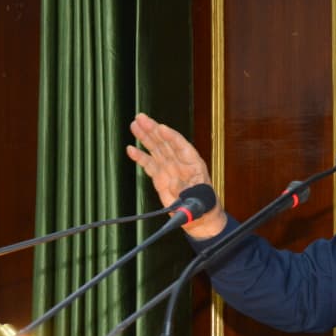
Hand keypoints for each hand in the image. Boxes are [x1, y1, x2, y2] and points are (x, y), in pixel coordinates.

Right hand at [127, 112, 225, 238]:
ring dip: (146, 136)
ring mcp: (170, 168)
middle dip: (153, 130)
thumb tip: (174, 183)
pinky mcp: (161, 177)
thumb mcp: (199, 199)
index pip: (181, 146)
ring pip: (156, 149)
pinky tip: (130, 149)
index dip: (171, 137)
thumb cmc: (204, 206)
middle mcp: (180, 163)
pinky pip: (149, 164)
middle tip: (141, 118)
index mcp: (193, 164)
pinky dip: (140, 157)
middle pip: (165, 142)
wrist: (201, 217)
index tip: (161, 128)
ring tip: (135, 124)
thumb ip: (186, 191)